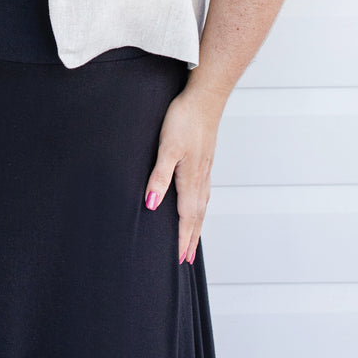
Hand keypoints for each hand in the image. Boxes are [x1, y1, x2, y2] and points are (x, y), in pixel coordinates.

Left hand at [143, 85, 223, 264]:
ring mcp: (205, 168)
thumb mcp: (167, 148)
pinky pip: (203, 191)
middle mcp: (201, 177)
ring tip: (193, 237)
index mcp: (191, 179)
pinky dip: (200, 205)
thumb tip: (153, 205)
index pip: (187, 217)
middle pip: (197, 215)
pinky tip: (198, 202)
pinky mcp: (204, 158)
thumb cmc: (185, 119)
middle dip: (191, 238)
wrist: (205, 97)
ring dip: (197, 224)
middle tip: (187, 259)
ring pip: (202, 204)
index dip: (183, 238)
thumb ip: (159, 177)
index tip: (181, 259)